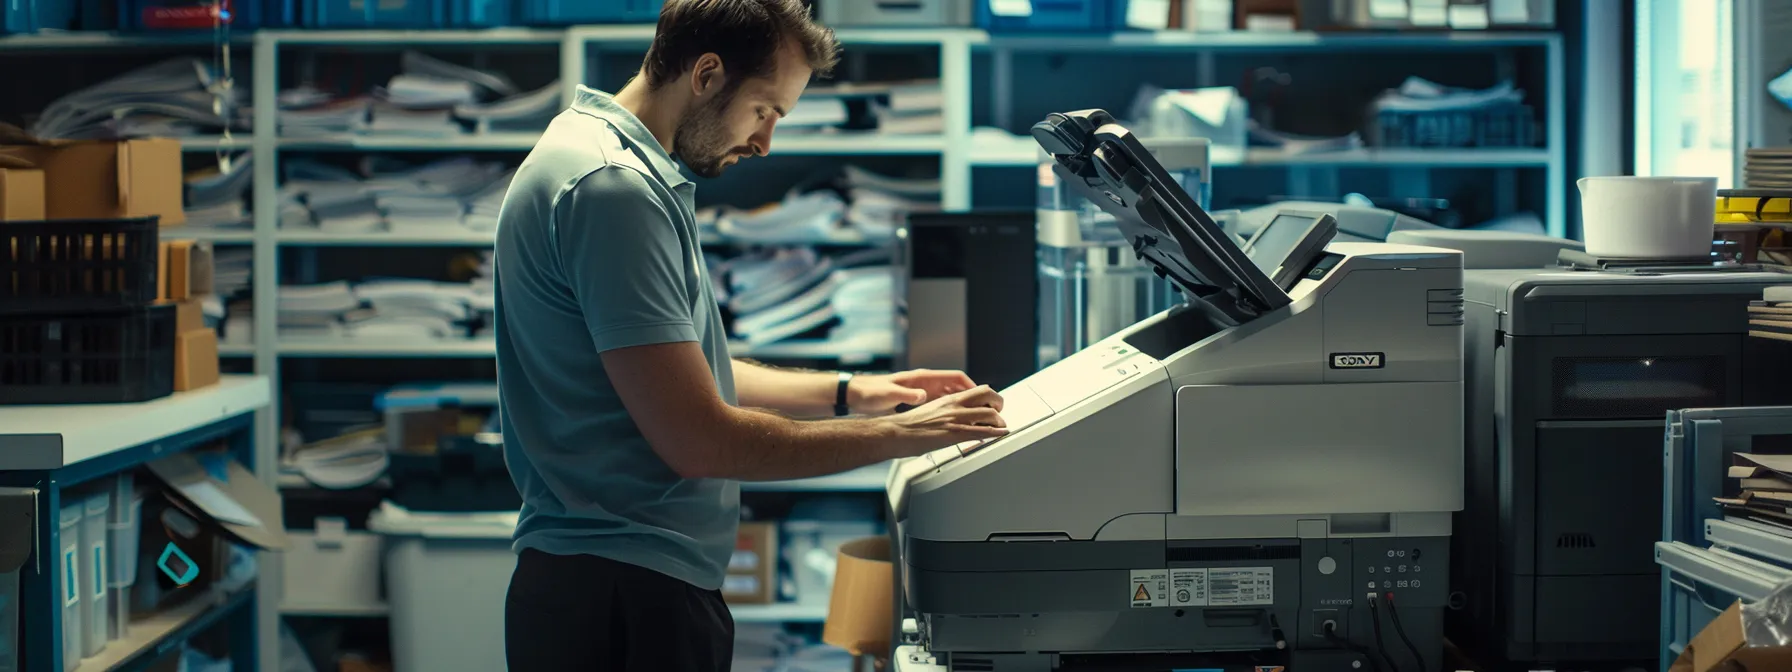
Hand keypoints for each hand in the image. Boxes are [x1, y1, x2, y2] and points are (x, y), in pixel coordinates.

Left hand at [850, 369, 976, 415]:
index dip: (972, 386)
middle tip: (988, 407)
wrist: (856, 394)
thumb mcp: (889, 394)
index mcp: (922, 378)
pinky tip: (955, 420)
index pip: (955, 378)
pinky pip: (941, 402)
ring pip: (951, 395)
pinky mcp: (917, 399)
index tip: (984, 396)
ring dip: (964, 403)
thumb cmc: (870, 392)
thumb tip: (922, 395)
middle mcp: (925, 382)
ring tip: (977, 415)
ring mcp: (922, 390)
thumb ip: (907, 395)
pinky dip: (951, 409)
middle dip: (974, 395)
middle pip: (957, 386)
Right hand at [883, 385, 1007, 456]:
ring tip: (1000, 427)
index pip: (978, 389)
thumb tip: (954, 416)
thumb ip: (946, 411)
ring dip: (999, 422)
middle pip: (988, 395)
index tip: (992, 404)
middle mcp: (955, 406)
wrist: (897, 432)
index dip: (990, 396)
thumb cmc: (909, 425)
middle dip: (999, 404)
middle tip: (1000, 413)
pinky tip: (1001, 435)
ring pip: (990, 414)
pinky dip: (996, 433)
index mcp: (949, 399)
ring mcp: (956, 419)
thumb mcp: (931, 410)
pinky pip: (982, 432)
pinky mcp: (955, 434)